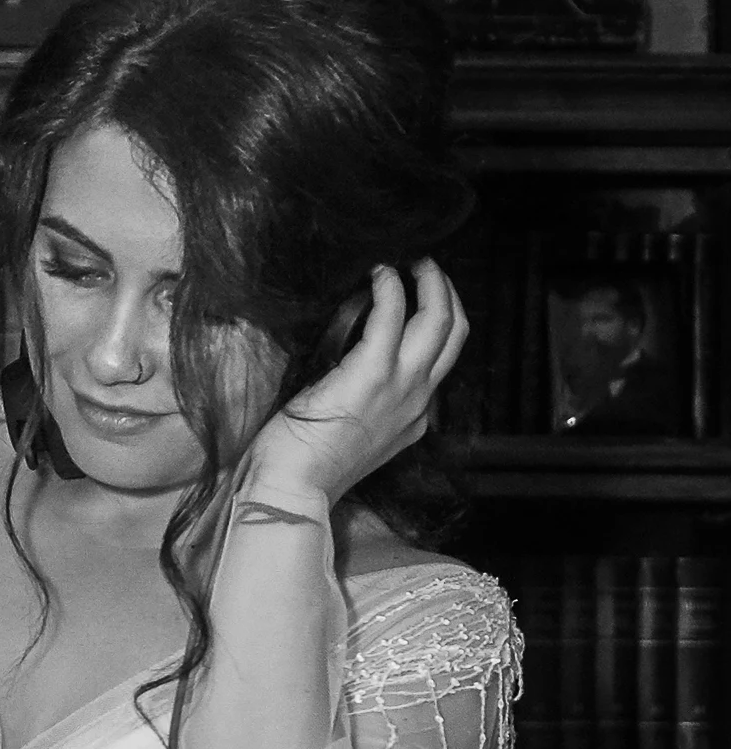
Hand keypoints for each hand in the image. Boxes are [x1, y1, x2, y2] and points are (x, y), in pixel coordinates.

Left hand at [236, 260, 469, 519]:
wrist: (293, 486)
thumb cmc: (306, 461)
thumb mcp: (351, 434)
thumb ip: (363, 404)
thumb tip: (349, 371)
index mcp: (413, 418)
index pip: (442, 361)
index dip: (439, 322)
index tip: (422, 296)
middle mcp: (418, 402)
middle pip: (455, 334)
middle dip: (447, 293)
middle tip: (427, 266)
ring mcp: (401, 388)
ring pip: (441, 322)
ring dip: (430, 283)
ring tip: (411, 261)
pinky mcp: (371, 375)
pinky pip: (392, 318)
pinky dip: (391, 289)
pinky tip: (379, 274)